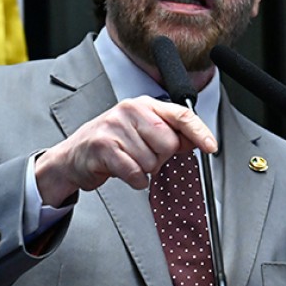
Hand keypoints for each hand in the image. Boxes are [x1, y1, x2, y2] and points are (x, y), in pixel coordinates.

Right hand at [34, 96, 216, 205]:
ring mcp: (115, 127)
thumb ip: (170, 135)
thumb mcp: (142, 134)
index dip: (200, 132)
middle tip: (143, 156)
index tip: (211, 147)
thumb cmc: (111, 144)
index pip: (180, 115)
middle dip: (161, 158)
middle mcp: (130, 110)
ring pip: (152, 161)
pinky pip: (135, 173)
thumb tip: (197, 141)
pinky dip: (135, 180)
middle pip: (169, 143)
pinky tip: (125, 172)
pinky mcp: (104, 146)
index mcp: (144, 105)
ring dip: (144, 170)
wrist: (74, 157)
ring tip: (128, 161)